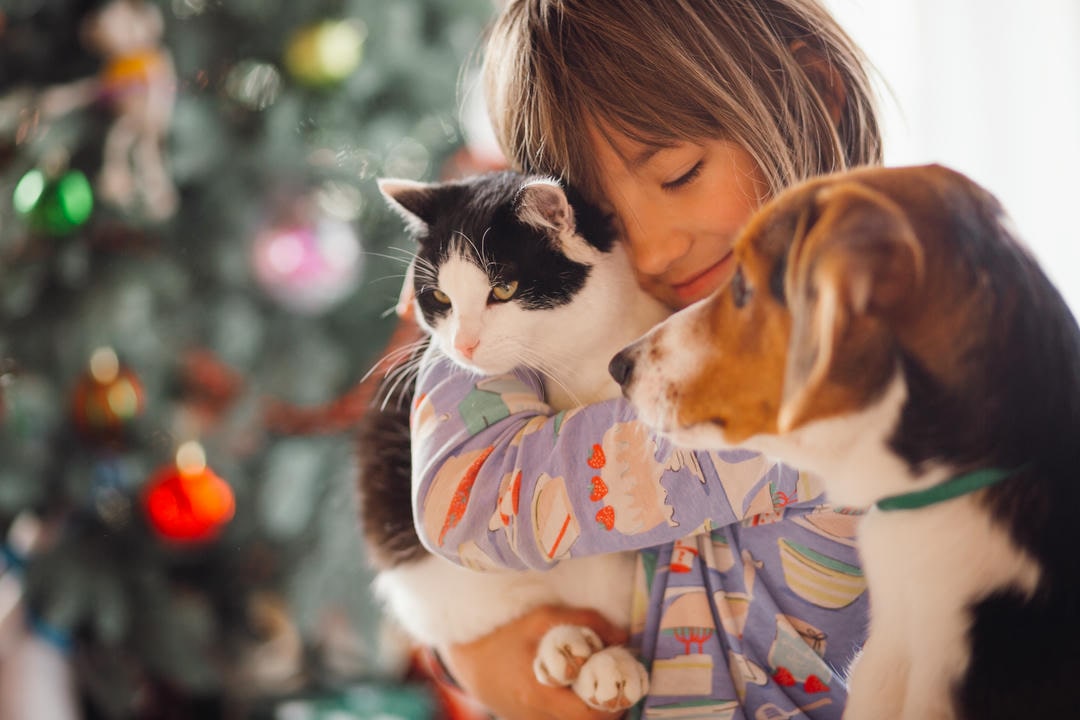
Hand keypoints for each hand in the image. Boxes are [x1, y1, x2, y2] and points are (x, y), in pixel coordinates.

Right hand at [440, 605, 631, 719]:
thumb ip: (586, 621)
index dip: (614, 702)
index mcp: (540, 693)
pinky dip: (577, 713)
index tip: (624, 683)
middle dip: (610, 709)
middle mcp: (538, 717)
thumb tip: (623, 636)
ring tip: (601, 688)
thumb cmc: (508, 636)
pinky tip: (579, 693)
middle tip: (618, 686)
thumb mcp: (544, 618)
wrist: (471, 663)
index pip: (590, 715)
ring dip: (595, 712)